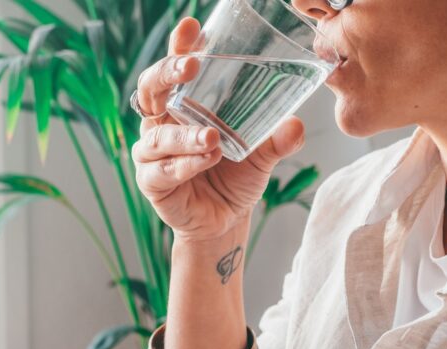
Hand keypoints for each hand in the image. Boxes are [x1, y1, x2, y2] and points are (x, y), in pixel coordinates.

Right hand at [131, 17, 304, 242]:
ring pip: (158, 134)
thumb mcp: (262, 155)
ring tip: (213, 138)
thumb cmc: (236, 177)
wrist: (225, 221)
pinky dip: (185, 164)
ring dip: (185, 134)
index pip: (175, 70)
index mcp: (184, 105)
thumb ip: (278, 140)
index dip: (179, 47)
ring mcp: (153, 152)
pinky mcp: (152, 181)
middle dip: (167, 74)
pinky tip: (207, 160)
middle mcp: (163, 122)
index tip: (190, 28)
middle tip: (192, 68)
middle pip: (150, 89)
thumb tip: (296, 123)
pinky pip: (163, 169)